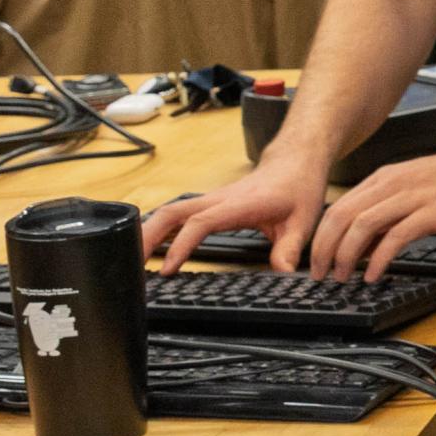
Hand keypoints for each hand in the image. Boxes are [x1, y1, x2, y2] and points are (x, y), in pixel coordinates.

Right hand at [144, 158, 329, 271]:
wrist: (294, 163)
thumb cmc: (297, 188)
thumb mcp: (302, 221)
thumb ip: (289, 248)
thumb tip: (280, 272)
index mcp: (238, 204)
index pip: (200, 222)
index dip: (181, 245)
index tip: (168, 268)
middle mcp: (218, 199)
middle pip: (172, 212)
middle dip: (149, 236)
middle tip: (133, 264)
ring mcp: (211, 200)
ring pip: (170, 211)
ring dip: (150, 232)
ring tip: (134, 260)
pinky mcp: (210, 204)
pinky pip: (179, 215)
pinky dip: (162, 229)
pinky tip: (152, 247)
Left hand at [313, 136, 435, 279]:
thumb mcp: (416, 189)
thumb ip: (389, 212)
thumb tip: (366, 244)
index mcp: (385, 178)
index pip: (339, 208)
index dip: (321, 237)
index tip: (316, 260)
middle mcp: (393, 184)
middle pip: (342, 217)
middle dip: (324, 249)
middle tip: (320, 274)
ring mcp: (413, 197)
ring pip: (362, 226)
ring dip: (345, 255)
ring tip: (343, 276)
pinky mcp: (433, 212)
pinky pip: (396, 237)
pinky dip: (379, 258)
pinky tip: (375, 274)